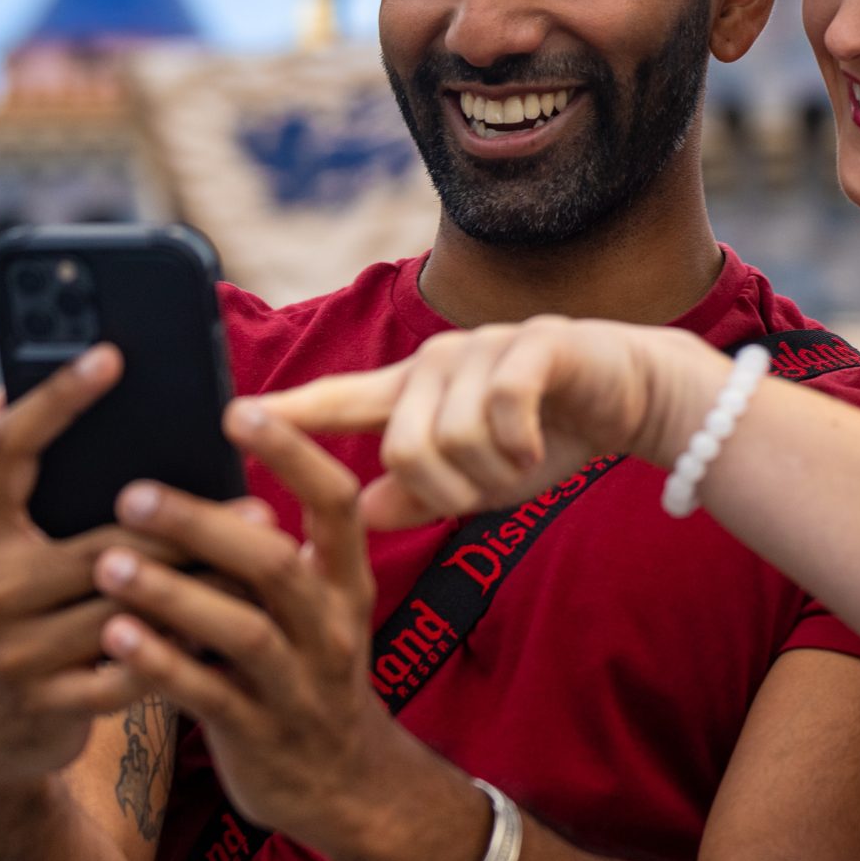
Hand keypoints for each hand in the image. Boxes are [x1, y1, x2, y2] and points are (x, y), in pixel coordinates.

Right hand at [0, 347, 222, 802]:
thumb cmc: (23, 609)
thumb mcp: (11, 548)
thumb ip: (28, 483)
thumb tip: (21, 379)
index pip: (8, 450)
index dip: (56, 400)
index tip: (112, 354)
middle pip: (106, 542)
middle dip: (188, 526)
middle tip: (257, 506)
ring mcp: (13, 652)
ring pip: (133, 606)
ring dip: (205, 587)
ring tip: (263, 564)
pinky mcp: (49, 703)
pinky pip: (138, 669)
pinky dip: (189, 648)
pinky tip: (236, 626)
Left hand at [90, 402, 415, 857]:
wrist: (339, 781)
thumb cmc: (302, 667)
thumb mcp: (310, 604)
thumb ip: (265, 549)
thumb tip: (196, 472)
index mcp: (346, 579)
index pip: (335, 501)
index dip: (292, 452)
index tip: (236, 409)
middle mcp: (331, 625)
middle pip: (274, 562)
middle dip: (201, 525)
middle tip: (130, 493)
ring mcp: (298, 683)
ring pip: (240, 630)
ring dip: (171, 593)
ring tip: (107, 563)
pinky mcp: (259, 734)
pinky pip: (207, 694)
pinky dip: (161, 662)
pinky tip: (114, 635)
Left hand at [251, 316, 722, 530]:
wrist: (633, 392)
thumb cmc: (546, 433)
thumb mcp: (478, 477)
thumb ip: (418, 494)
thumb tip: (358, 515)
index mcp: (413, 391)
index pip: (336, 401)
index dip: (287, 415)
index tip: (227, 419)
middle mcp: (437, 361)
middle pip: (403, 447)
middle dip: (448, 492)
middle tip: (485, 491)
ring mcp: (485, 349)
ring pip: (454, 437)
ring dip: (491, 472)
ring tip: (519, 463)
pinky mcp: (534, 346)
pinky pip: (503, 410)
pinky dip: (521, 443)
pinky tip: (539, 446)